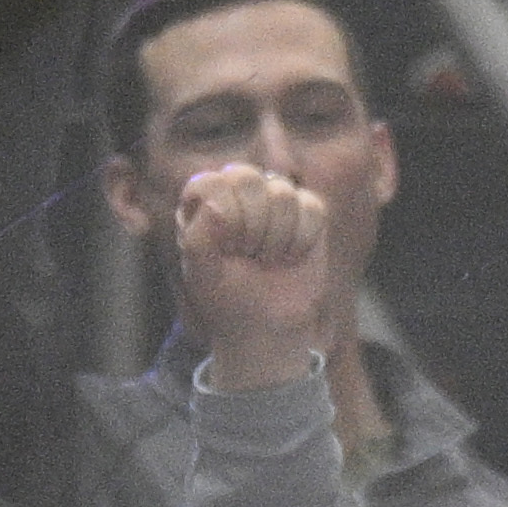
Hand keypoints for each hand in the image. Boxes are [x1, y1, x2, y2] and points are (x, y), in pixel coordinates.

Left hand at [168, 158, 340, 390]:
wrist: (268, 329)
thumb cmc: (227, 300)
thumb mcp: (200, 275)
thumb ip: (196, 239)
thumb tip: (218, 207)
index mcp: (204, 201)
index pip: (212, 183)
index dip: (223, 218)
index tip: (226, 250)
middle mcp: (238, 193)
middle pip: (246, 177)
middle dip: (250, 225)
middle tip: (248, 254)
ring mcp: (274, 199)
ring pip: (282, 192)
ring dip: (276, 237)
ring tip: (268, 259)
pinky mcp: (307, 213)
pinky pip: (311, 207)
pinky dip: (301, 240)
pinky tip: (291, 257)